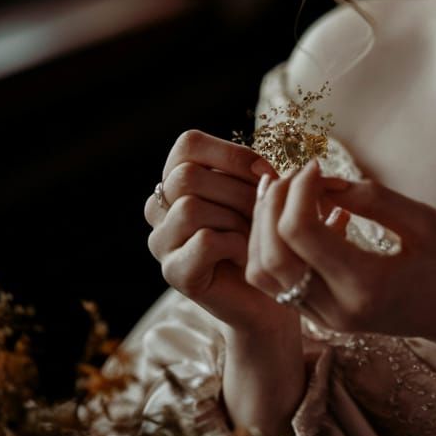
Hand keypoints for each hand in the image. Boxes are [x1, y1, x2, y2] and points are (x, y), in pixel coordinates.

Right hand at [144, 130, 292, 337]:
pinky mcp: (173, 272)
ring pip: (190, 208)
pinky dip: (235, 244)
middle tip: (262, 213)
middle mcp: (160, 208)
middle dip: (238, 190)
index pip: (188, 144)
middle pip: (186, 177)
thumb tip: (265, 171)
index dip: (230, 154)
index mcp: (178, 179)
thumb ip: (257, 173)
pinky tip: (245, 256)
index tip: (264, 173)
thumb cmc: (269, 233)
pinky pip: (203, 241)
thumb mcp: (266, 192)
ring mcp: (162, 241)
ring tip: (253, 235)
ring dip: (236, 219)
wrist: (275, 291)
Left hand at [246, 159, 435, 345]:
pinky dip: (274, 244)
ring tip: (285, 190)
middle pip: (271, 253)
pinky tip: (300, 214)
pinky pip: (277, 280)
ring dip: (263, 226)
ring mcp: (325, 318)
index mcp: (365, 284)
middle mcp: (336, 307)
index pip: (299, 232)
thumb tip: (324, 180)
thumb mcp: (425, 220)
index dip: (299, 189)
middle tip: (299, 174)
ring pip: (263, 272)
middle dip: (273, 203)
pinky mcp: (321, 317)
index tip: (319, 165)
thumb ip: (373, 199)